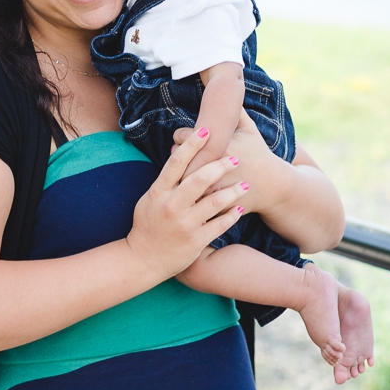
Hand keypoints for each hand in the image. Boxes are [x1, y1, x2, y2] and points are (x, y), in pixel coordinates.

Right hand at [126, 129, 247, 280]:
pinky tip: (240, 208)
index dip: (192, 144)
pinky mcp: (196, 241)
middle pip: (199, 179)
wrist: (143, 259)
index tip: (206, 130)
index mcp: (158, 192)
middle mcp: (171, 206)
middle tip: (235, 159)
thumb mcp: (150, 198)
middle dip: (219, 166)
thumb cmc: (147, 224)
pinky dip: (232, 215)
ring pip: (214, 202)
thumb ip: (165, 180)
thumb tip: (179, 153)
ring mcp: (184, 224)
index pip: (176, 162)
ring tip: (246, 185)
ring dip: (233, 192)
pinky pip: (219, 225)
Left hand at [172, 111, 285, 215]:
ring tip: (186, 170)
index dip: (183, 136)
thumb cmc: (259, 153)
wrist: (273, 185)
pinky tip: (190, 190)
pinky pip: (192, 198)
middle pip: (178, 157)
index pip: (183, 136)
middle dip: (180, 156)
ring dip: (180, 175)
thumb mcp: (249, 128)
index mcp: (218, 144)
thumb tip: (223, 87)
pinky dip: (188, 194)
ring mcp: (213, 186)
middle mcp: (213, 164)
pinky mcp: (214, 203)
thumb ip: (233, 109)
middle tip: (186, 155)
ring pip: (181, 179)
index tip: (187, 139)